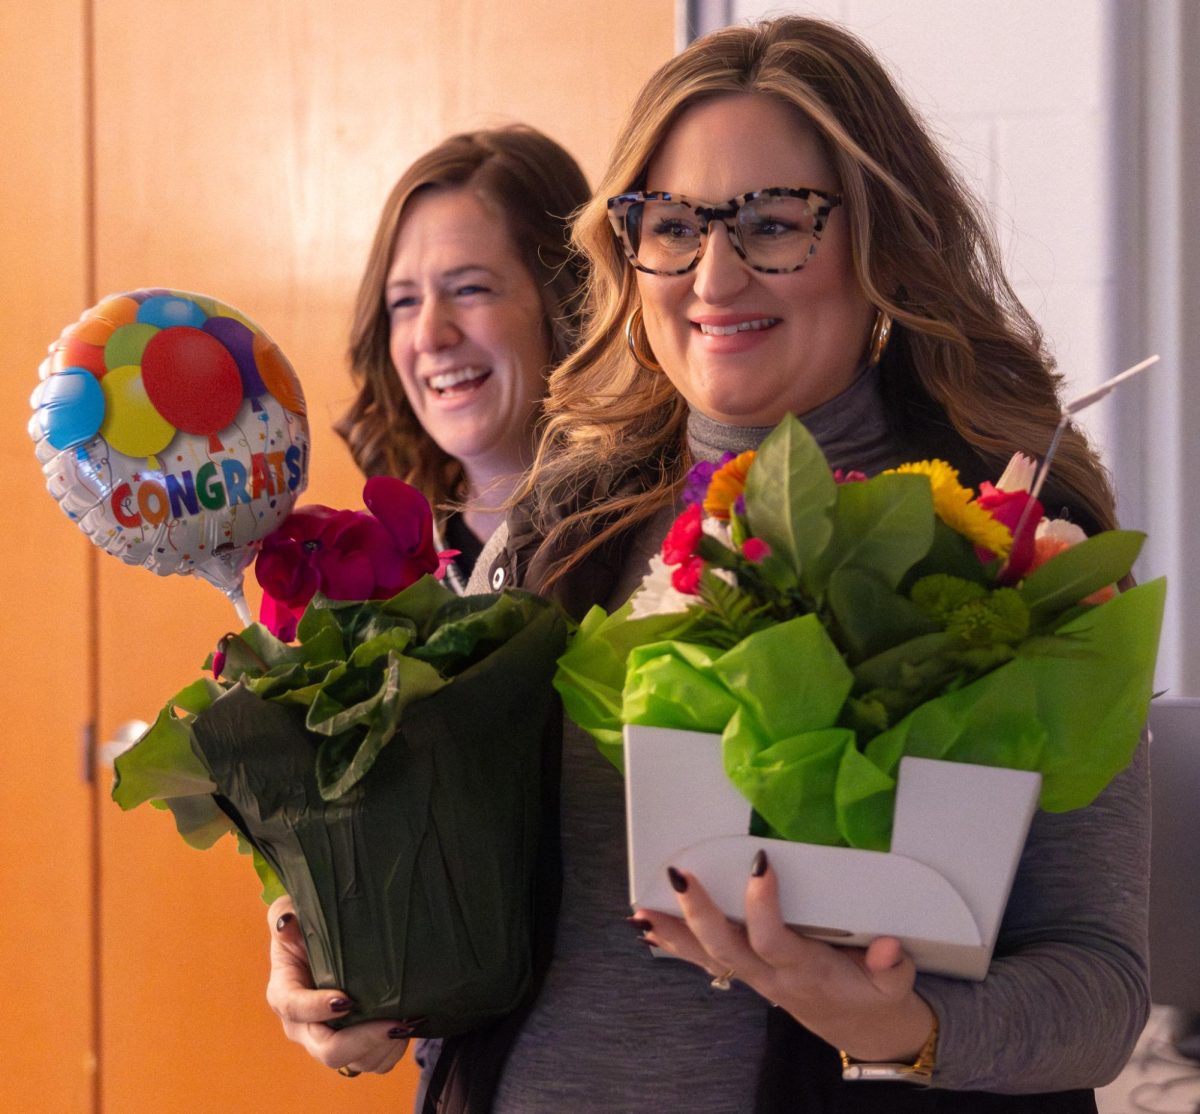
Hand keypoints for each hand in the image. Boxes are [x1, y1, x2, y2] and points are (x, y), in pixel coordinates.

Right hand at [265, 895, 413, 1074]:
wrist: (327, 946)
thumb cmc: (307, 929)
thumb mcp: (290, 913)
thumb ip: (284, 916)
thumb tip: (288, 924)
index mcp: (285, 994)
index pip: (295, 1008)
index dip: (318, 1008)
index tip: (346, 999)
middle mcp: (304, 1027)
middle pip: (328, 1050)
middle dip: (362, 1040)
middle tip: (393, 1021)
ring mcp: (329, 1040)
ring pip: (355, 1063)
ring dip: (382, 1046)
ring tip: (406, 1021)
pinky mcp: (353, 1047)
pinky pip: (373, 1063)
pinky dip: (392, 1051)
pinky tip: (407, 1026)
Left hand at [634, 851, 934, 1062]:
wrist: (857, 1028)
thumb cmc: (871, 994)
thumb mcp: (894, 986)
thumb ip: (892, 967)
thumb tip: (889, 947)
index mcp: (804, 970)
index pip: (773, 939)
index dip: (762, 906)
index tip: (760, 862)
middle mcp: (770, 974)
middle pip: (726, 948)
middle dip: (698, 913)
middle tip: (678, 875)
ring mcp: (752, 976)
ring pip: (706, 956)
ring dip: (673, 932)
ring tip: (641, 909)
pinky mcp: (744, 972)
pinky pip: (704, 960)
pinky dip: (674, 943)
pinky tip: (648, 926)